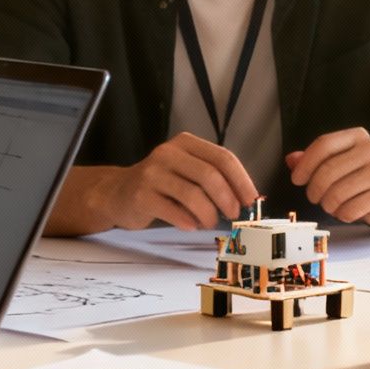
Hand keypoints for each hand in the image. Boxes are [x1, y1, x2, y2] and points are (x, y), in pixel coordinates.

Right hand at [102, 133, 254, 229]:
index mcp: (185, 143)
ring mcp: (152, 173)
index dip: (241, 180)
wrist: (118, 192)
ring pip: (192, 194)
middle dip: (227, 198)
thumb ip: (212, 179)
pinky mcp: (141, 195)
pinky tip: (191, 225)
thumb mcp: (186, 171)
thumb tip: (244, 199)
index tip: (251, 199)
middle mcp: (168, 153)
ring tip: (209, 223)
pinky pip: (172, 210)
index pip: (222, 157)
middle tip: (233, 215)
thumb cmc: (160, 185)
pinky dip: (187, 221)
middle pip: (209, 175)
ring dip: (208, 214)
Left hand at [286, 129, 369, 227]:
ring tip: (331, 205)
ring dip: (328, 204)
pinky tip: (346, 211)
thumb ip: (314, 160)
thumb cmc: (359, 177)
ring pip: (338, 192)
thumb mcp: (338, 163)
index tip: (296, 179)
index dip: (305, 163)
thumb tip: (291, 160)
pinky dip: (342, 215)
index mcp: (358, 137)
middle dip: (314, 188)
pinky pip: (350, 209)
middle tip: (314, 197)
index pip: (324, 144)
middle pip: (329, 170)